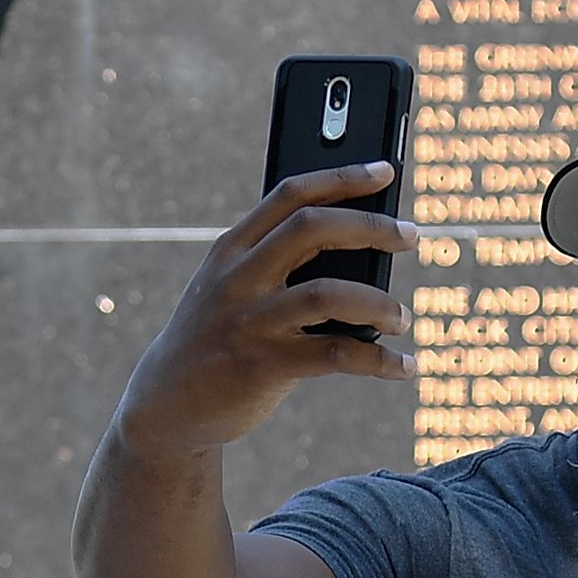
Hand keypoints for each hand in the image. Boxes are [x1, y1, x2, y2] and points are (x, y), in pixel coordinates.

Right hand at [113, 162, 418, 459]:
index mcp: (231, 250)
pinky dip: (380, 361)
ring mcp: (249, 322)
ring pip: (328, 293)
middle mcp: (237, 278)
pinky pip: (336, 355)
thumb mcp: (232, 290)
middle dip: (371, 228)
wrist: (166, 406)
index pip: (291, 195)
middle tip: (412, 238)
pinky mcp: (262, 366)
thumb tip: (364, 250)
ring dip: (379, 303)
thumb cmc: (218, 339)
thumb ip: (278, 265)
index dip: (342, 176)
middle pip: (312, 228)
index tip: (385, 171)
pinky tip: (402, 367)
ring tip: (400, 319)